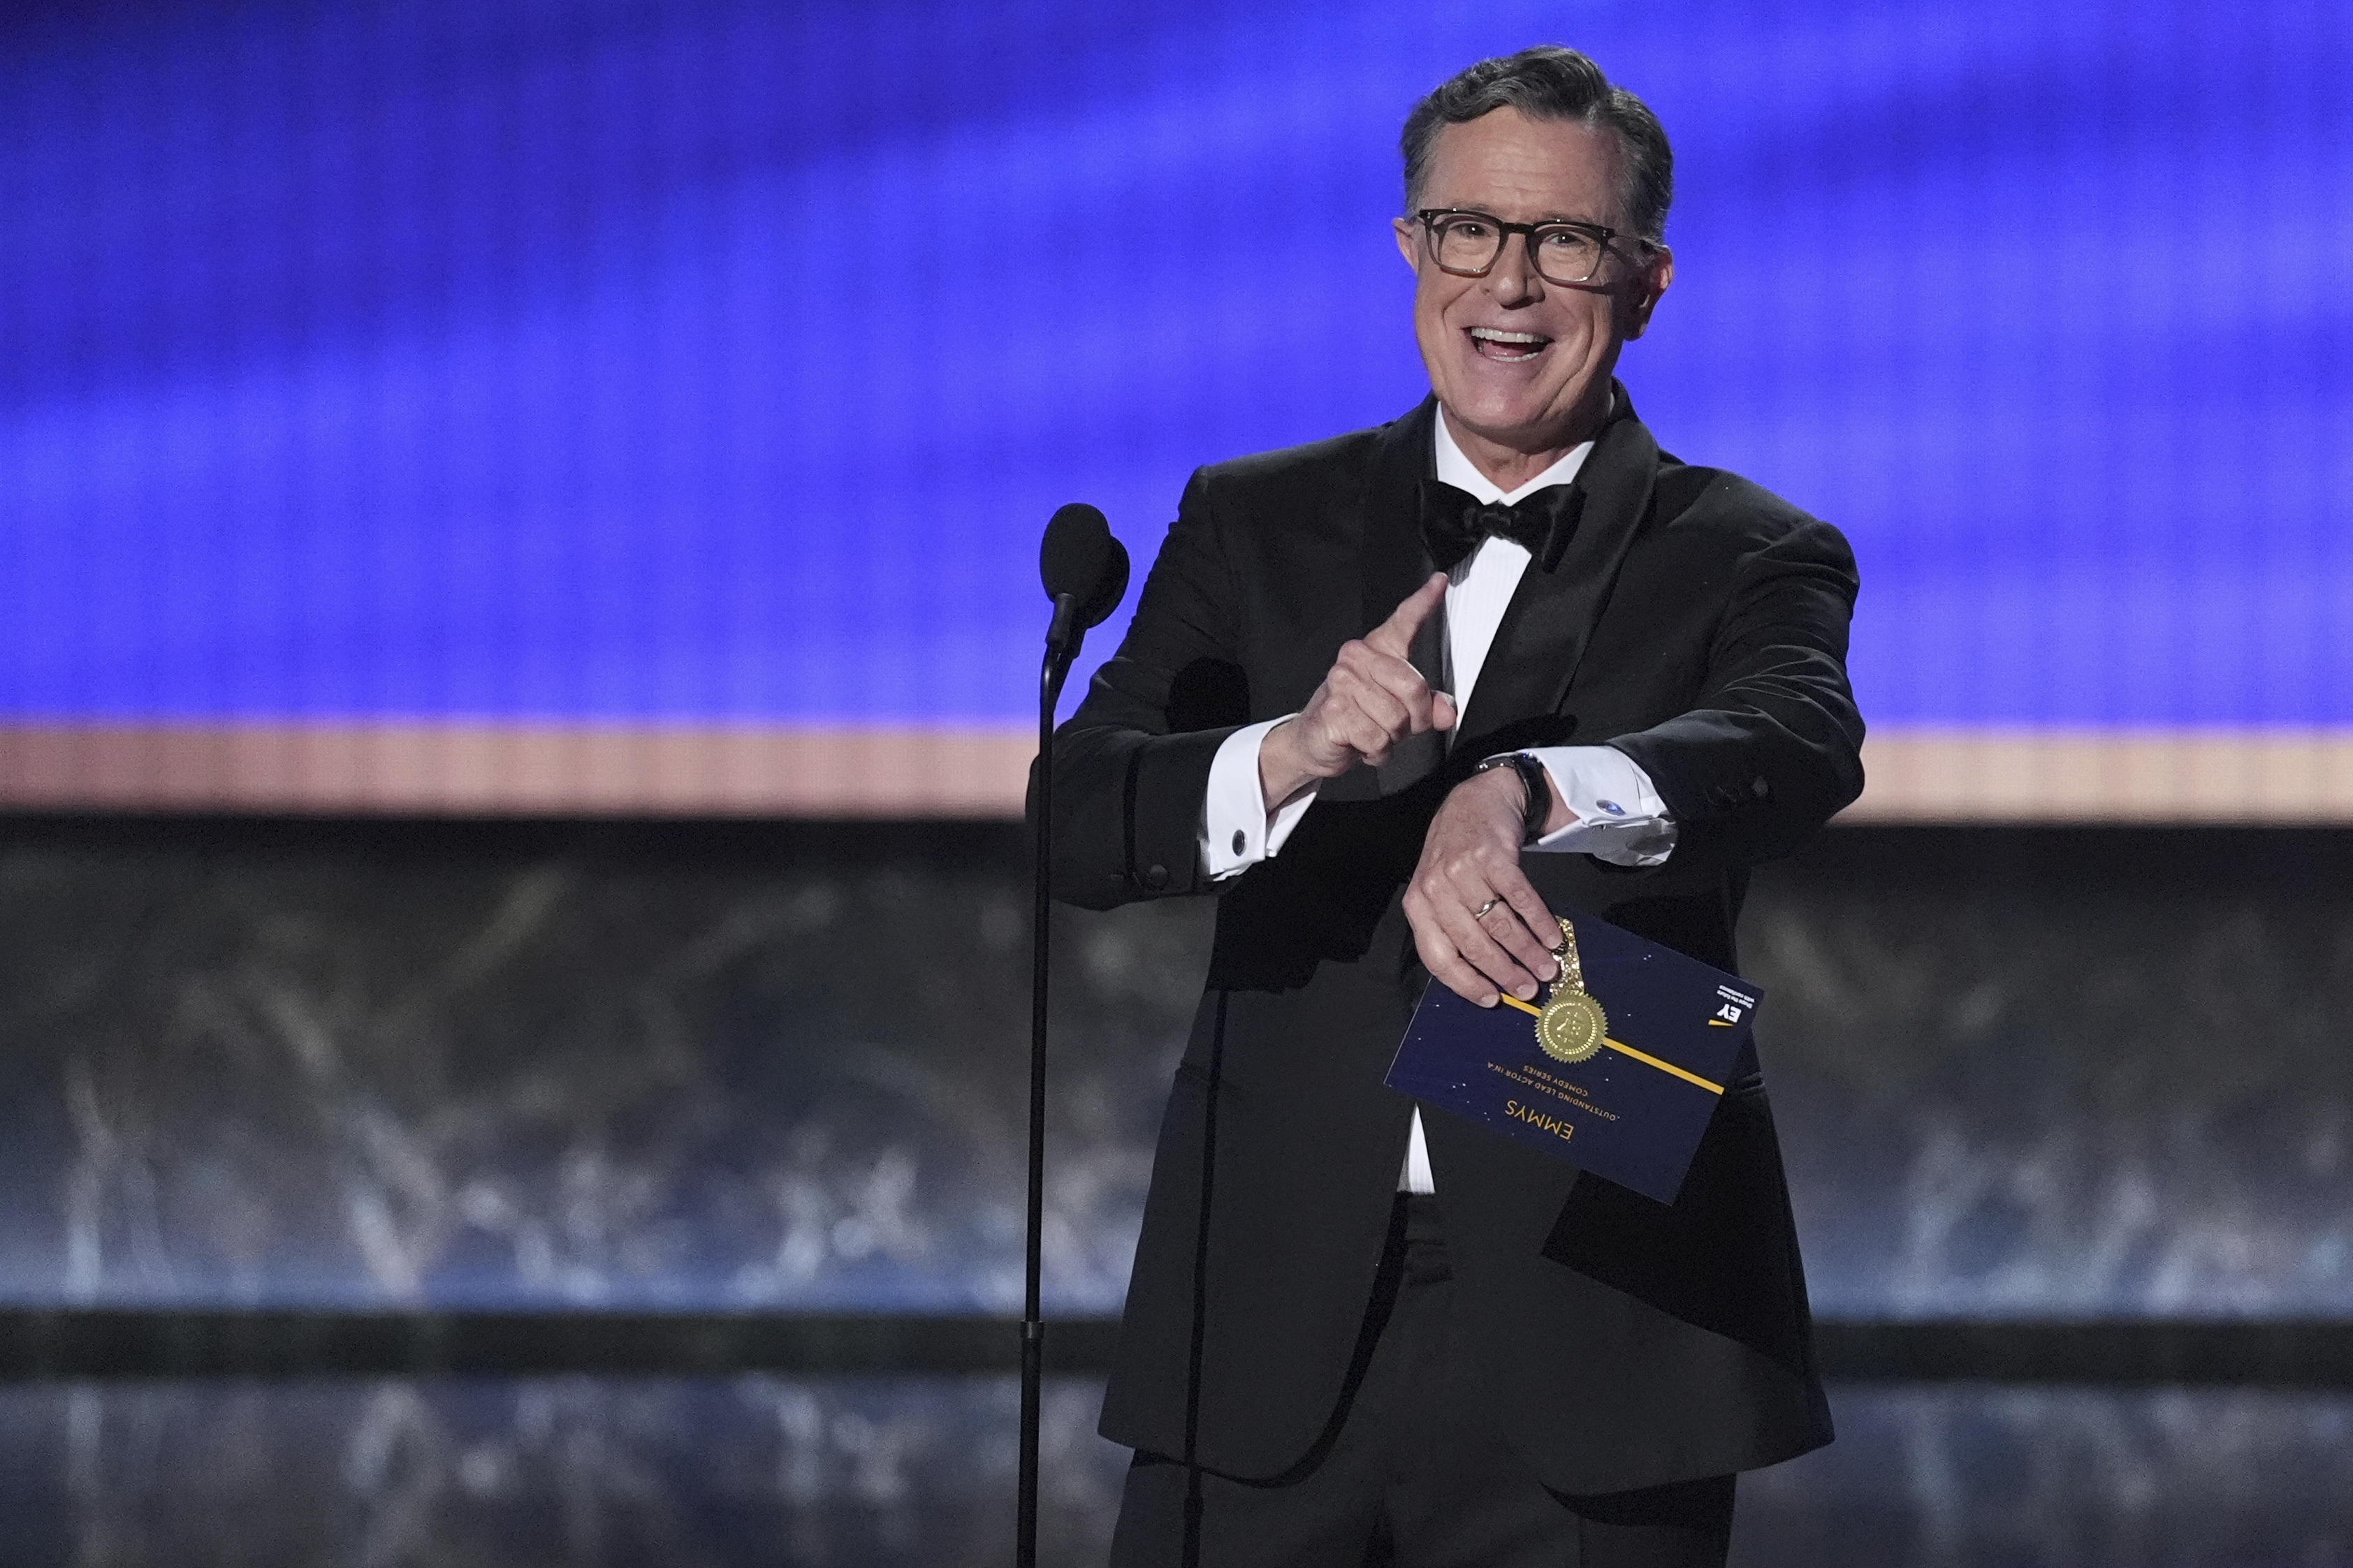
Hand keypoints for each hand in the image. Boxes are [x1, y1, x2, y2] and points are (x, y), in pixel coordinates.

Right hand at [1259, 573, 1457, 806]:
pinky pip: (1377, 738)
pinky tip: (1362, 744)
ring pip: (1396, 718)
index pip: (1403, 622)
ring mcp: (1342, 682)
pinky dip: (1376, 751)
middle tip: (1397, 727)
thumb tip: (1446, 711)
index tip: (1439, 583)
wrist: (1314, 741)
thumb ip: (1428, 706)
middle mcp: (1356, 659)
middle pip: (1414, 688)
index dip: (1424, 601)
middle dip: (1414, 719)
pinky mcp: (1334, 710)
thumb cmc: (1355, 718)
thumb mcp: (1399, 711)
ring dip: (1392, 738)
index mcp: (1375, 650)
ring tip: (1374, 733)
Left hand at [1402, 766, 1562, 1005]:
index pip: (1438, 957)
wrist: (1475, 801)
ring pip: (1499, 924)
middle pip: (1473, 944)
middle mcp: (1436, 889)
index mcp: (1418, 906)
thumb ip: (1452, 927)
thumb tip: (1487, 976)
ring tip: (1547, 968)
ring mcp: (1463, 871)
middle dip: (1505, 973)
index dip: (1466, 984)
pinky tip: (1552, 937)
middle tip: (1529, 990)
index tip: (1492, 1000)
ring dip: (1527, 952)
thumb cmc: (1456, 855)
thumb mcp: (1438, 890)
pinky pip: (1520, 898)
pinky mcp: (1492, 856)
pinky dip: (1539, 921)